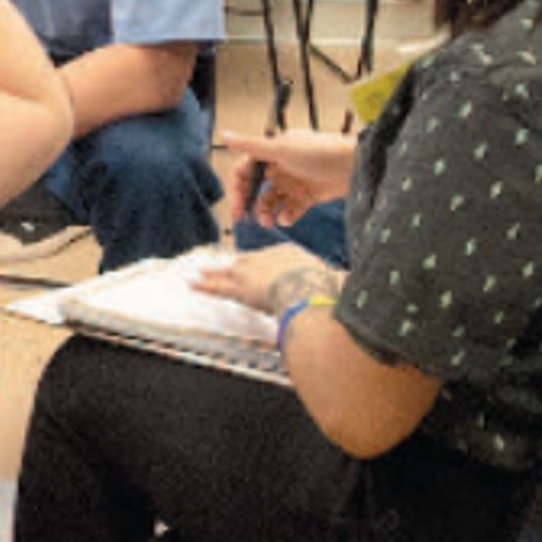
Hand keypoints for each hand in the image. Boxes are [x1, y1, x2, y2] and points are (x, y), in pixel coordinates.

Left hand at [190, 244, 342, 316]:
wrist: (306, 287)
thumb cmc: (324, 285)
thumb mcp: (337, 279)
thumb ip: (341, 282)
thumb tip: (351, 284)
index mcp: (287, 253)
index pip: (269, 261)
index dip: (261, 269)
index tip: (257, 274)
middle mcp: (266, 258)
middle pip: (246, 264)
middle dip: (232, 269)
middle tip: (216, 269)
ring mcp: (250, 271)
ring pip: (226, 274)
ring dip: (211, 275)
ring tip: (196, 275)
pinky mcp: (238, 288)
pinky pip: (215, 287)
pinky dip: (203, 285)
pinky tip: (190, 284)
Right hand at [215, 128, 355, 225]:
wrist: (355, 166)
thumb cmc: (319, 152)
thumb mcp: (282, 148)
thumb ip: (252, 145)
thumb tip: (224, 136)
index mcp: (271, 152)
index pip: (243, 171)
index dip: (236, 188)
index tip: (235, 207)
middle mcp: (280, 167)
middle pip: (254, 188)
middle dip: (249, 204)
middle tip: (244, 219)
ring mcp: (293, 182)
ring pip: (270, 201)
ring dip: (266, 212)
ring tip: (269, 222)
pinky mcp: (307, 196)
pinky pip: (290, 209)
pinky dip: (286, 216)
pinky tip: (288, 218)